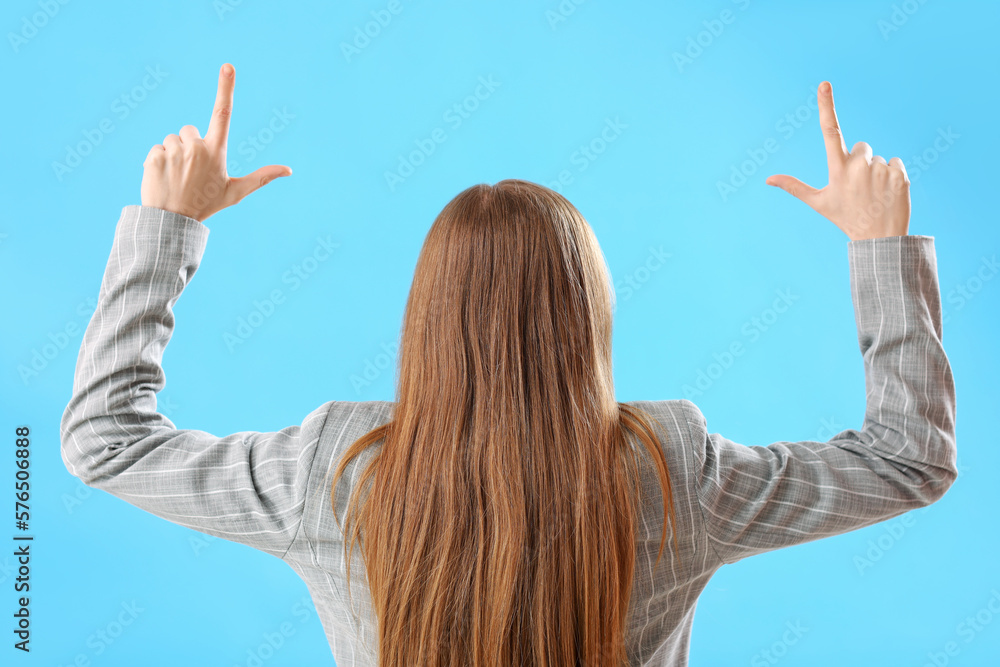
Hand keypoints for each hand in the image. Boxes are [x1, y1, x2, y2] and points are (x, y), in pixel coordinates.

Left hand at [140, 63, 291, 222]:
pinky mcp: (154, 156)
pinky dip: (158, 161)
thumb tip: (289, 170)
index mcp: (216, 151)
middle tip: (191, 171)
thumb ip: (262, 177)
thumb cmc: (207, 205)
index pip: (223, 113)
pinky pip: (156, 149)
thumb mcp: (236, 192)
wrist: (173, 222)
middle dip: (190, 145)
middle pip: (190, 130)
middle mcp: (196, 147)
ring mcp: (174, 151)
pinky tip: (163, 178)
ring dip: (173, 154)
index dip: (226, 88)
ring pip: (172, 139)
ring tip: (177, 177)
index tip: (228, 66)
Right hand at [765, 82, 909, 240]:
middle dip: (860, 161)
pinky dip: (893, 176)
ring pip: (878, 157)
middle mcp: (858, 167)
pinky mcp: (900, 174)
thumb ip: (794, 186)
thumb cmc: (845, 218)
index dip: (827, 106)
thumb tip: (767, 179)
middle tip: (859, 187)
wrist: (879, 238)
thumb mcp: (819, 202)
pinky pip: (896, 162)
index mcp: (837, 170)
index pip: (830, 132)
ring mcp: (880, 170)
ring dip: (876, 171)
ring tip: (873, 194)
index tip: (825, 84)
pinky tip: (887, 193)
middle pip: (861, 147)